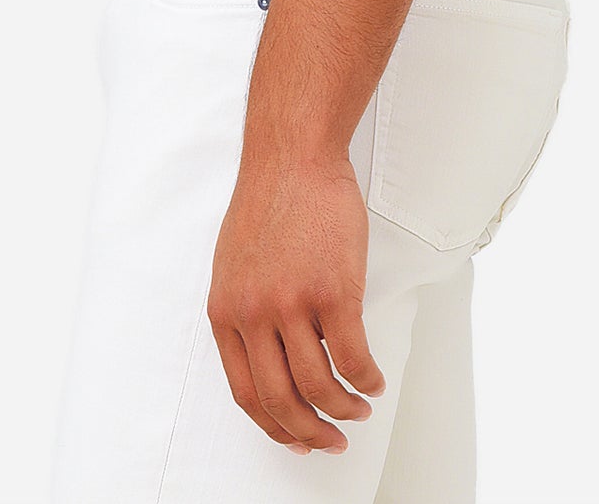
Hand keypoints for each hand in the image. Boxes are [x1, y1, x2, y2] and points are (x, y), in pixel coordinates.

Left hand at [207, 148, 387, 453]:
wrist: (293, 156)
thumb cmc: (271, 200)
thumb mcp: (235, 263)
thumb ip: (246, 311)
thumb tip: (273, 355)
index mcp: (225, 311)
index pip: (245, 393)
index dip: (274, 426)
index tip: (296, 438)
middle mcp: (253, 315)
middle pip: (281, 401)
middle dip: (310, 432)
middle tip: (331, 441)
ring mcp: (292, 304)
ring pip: (319, 387)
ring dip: (344, 409)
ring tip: (359, 408)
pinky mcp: (332, 291)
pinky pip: (353, 357)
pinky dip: (366, 379)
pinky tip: (373, 381)